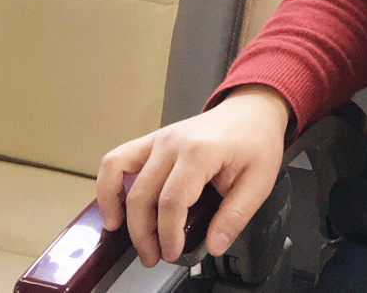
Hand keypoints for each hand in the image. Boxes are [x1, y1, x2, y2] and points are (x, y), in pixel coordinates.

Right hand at [96, 85, 290, 266]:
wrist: (252, 111)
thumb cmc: (256, 142)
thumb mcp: (258, 182)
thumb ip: (235, 216)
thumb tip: (214, 245)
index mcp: (200, 152)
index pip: (172, 201)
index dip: (168, 233)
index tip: (172, 252)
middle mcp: (173, 143)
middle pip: (142, 194)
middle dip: (143, 233)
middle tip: (153, 256)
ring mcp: (159, 139)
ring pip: (120, 175)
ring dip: (117, 209)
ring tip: (121, 234)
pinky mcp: (152, 141)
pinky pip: (117, 159)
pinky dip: (108, 183)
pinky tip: (113, 206)